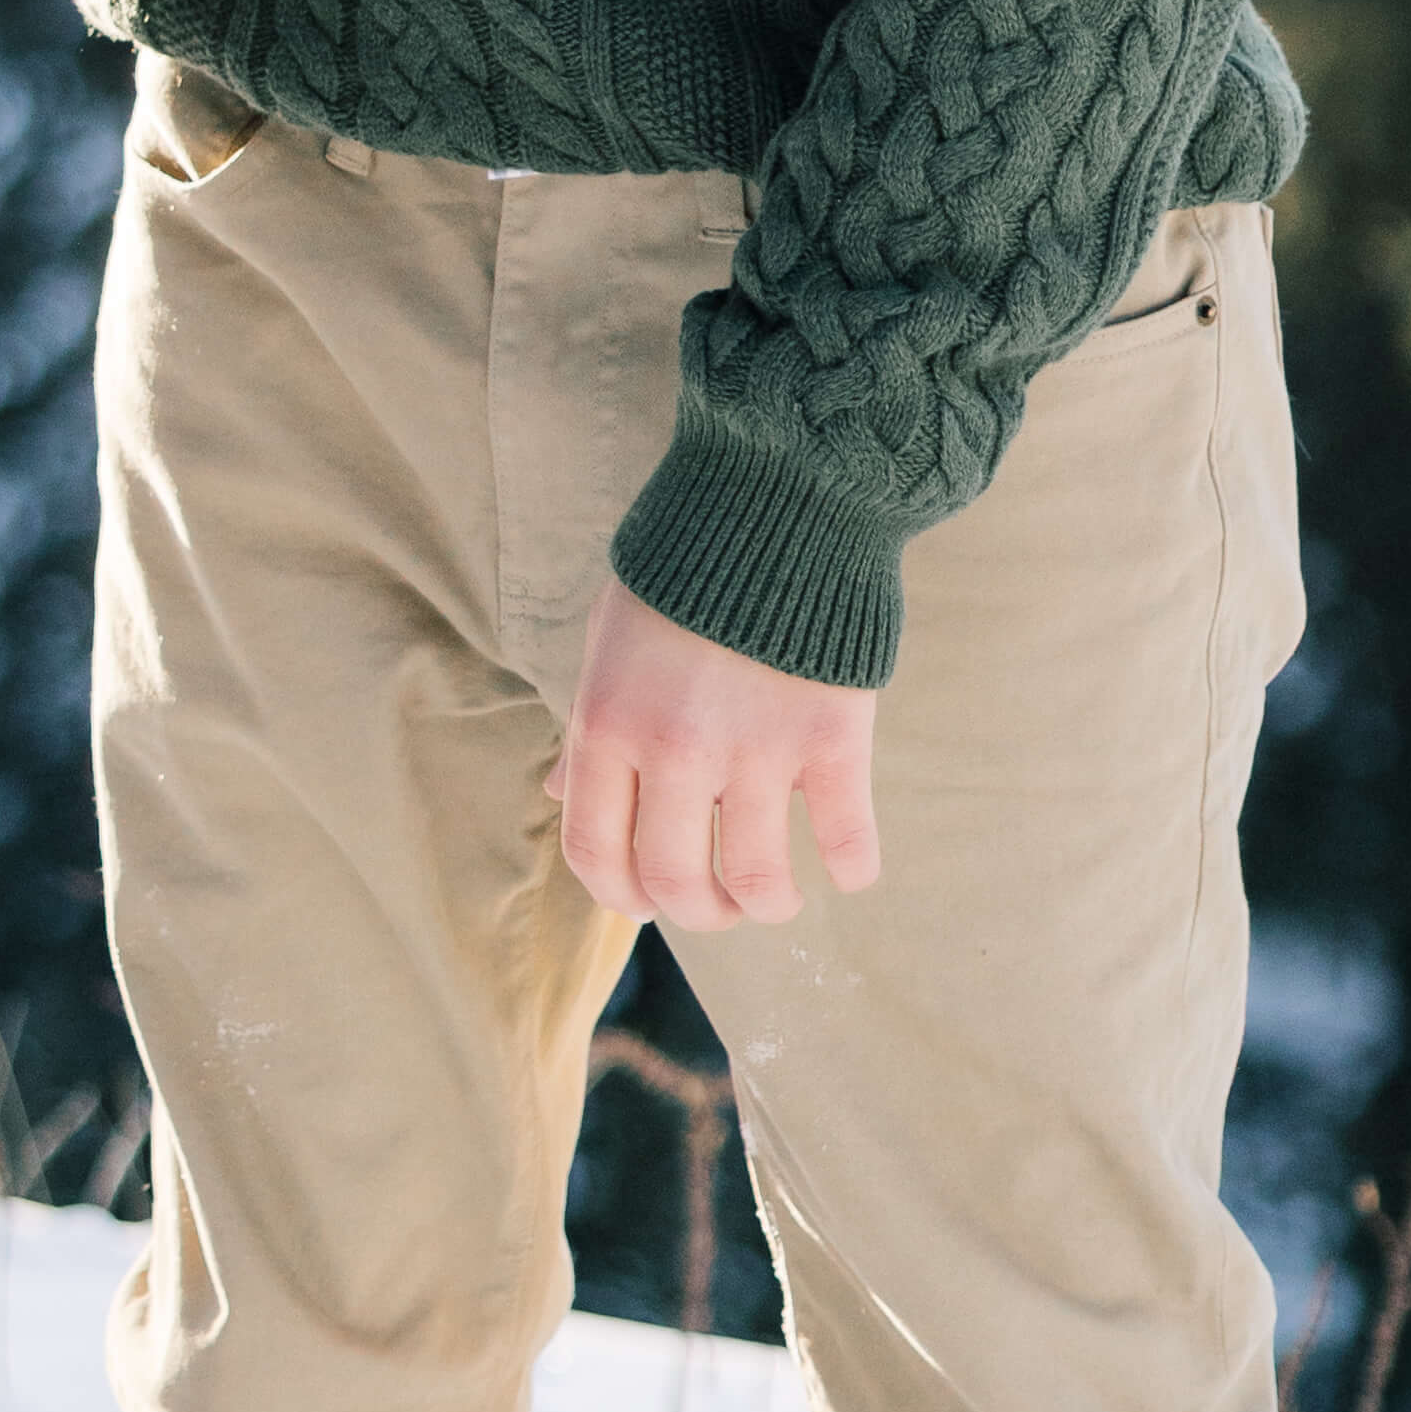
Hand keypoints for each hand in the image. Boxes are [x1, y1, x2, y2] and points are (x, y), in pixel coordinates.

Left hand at [559, 574, 882, 928]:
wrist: (774, 498)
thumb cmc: (681, 573)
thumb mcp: (607, 643)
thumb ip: (589, 729)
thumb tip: (559, 796)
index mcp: (608, 726)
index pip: (596, 852)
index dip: (620, 894)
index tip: (646, 901)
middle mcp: (675, 750)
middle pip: (675, 882)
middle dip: (697, 913)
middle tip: (719, 907)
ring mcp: (757, 749)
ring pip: (758, 881)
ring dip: (768, 906)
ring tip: (778, 900)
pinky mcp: (832, 737)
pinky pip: (844, 835)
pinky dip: (851, 868)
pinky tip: (849, 871)